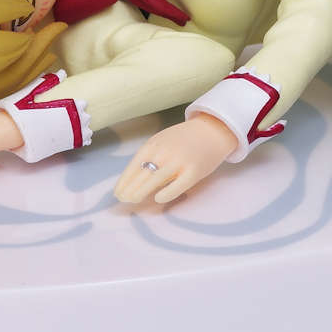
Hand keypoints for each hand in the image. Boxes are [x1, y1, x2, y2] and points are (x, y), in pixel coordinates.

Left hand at [114, 114, 239, 204]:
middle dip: (130, 189)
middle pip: (142, 174)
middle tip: (123, 200)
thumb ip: (151, 155)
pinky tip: (158, 199)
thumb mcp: (164, 140)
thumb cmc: (185, 139)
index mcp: (155, 144)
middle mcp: (165, 152)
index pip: (134, 165)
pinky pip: (177, 185)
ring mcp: (179, 161)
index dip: (124, 181)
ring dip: (141, 192)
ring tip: (133, 200)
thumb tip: (134, 177)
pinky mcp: (194, 171)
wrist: (213, 130)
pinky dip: (166, 193)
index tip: (117, 193)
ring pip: (155, 180)